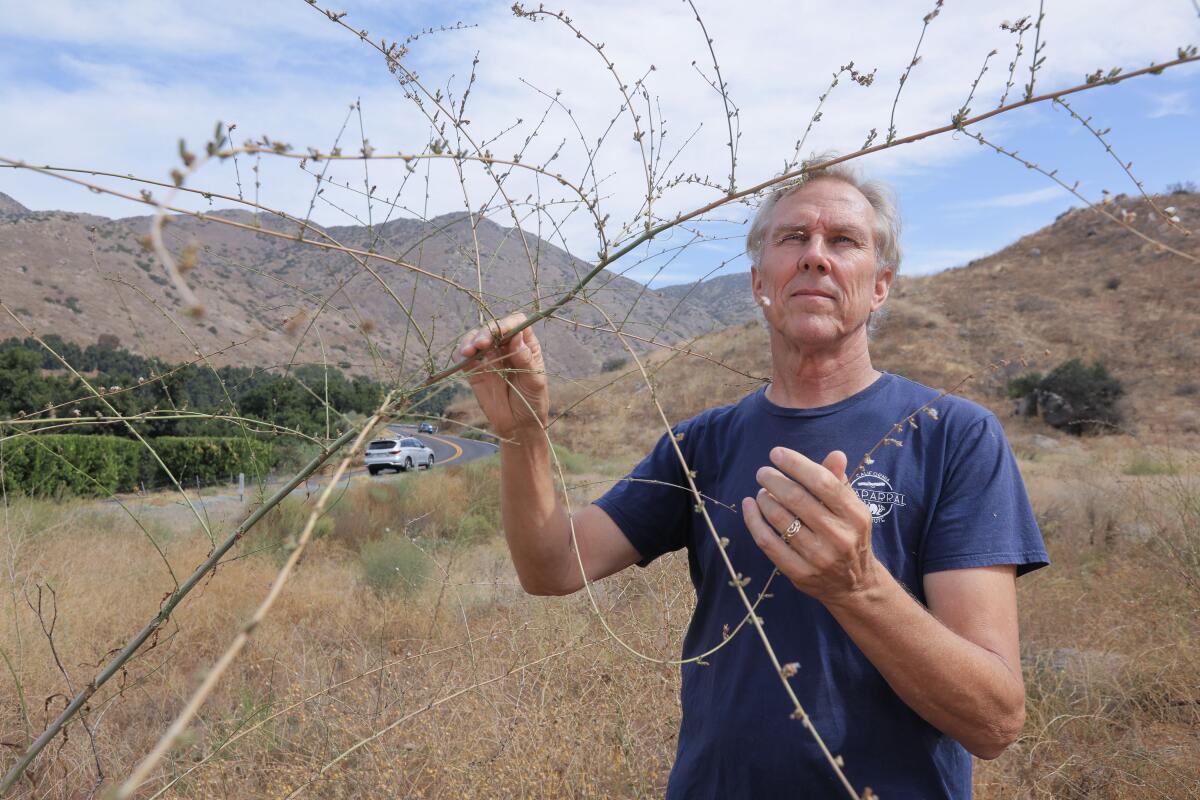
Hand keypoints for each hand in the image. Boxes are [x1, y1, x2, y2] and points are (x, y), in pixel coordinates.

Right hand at [458, 312, 548, 438]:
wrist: (518, 424)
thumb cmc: (532, 401)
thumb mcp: (534, 381)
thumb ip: (525, 359)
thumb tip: (517, 336)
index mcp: (525, 344)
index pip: (516, 323)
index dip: (507, 323)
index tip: (501, 332)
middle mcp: (505, 346)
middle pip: (492, 328)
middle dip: (485, 332)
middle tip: (481, 344)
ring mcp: (489, 357)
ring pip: (475, 338)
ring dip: (470, 340)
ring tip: (469, 351)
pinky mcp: (475, 369)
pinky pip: (464, 357)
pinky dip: (460, 354)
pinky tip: (462, 358)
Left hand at [741, 448, 880, 606]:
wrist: (854, 585)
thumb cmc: (849, 536)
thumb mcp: (851, 509)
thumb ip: (839, 482)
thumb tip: (836, 455)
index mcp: (855, 515)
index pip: (822, 482)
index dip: (796, 464)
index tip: (776, 454)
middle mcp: (839, 536)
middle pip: (796, 498)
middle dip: (773, 480)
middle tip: (763, 473)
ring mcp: (819, 557)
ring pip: (780, 519)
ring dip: (764, 499)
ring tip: (761, 492)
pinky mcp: (800, 573)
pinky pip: (767, 542)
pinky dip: (753, 520)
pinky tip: (749, 506)